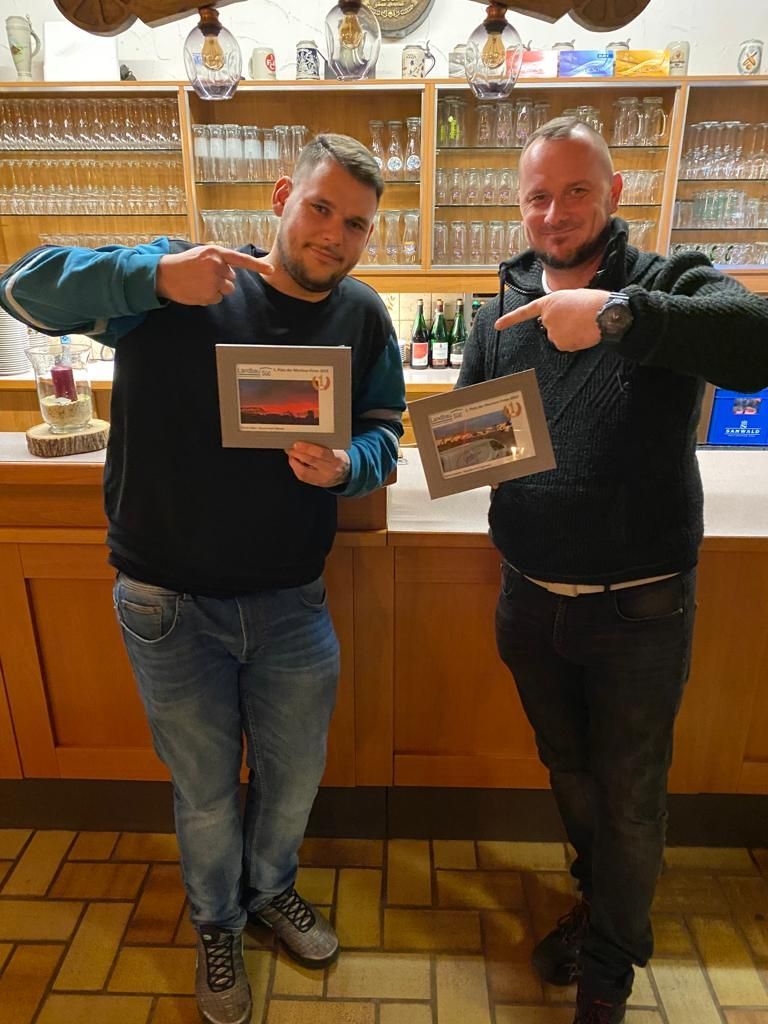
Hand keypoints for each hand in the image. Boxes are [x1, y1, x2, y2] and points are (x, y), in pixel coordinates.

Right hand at [155, 245, 272, 305]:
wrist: (162, 274)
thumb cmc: (183, 263)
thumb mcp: (202, 254)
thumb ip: (218, 260)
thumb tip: (232, 273)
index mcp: (215, 252)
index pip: (241, 260)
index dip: (258, 266)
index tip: (271, 270)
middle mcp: (216, 266)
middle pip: (232, 279)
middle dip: (222, 280)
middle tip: (204, 276)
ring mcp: (212, 281)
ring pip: (226, 290)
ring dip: (217, 289)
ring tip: (199, 283)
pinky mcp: (207, 294)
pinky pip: (217, 299)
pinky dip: (208, 297)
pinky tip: (196, 290)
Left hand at [286, 442, 350, 487]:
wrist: (344, 473)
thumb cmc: (337, 458)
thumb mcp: (334, 450)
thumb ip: (321, 446)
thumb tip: (304, 441)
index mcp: (336, 460)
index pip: (320, 453)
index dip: (307, 448)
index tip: (297, 444)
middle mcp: (330, 471)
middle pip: (311, 462)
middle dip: (297, 454)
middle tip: (290, 448)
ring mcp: (323, 479)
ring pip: (304, 472)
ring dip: (294, 462)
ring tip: (291, 454)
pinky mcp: (316, 484)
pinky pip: (303, 477)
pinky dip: (296, 468)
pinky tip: (294, 462)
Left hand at [494, 289, 609, 351]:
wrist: (605, 313)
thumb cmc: (593, 302)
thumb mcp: (571, 296)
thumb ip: (559, 306)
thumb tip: (560, 319)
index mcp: (549, 302)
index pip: (525, 312)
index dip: (510, 319)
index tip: (497, 326)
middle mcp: (547, 317)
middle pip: (549, 327)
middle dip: (560, 325)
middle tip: (577, 318)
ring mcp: (552, 331)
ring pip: (558, 337)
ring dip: (568, 333)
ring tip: (582, 324)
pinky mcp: (560, 343)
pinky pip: (565, 345)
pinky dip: (573, 342)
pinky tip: (582, 333)